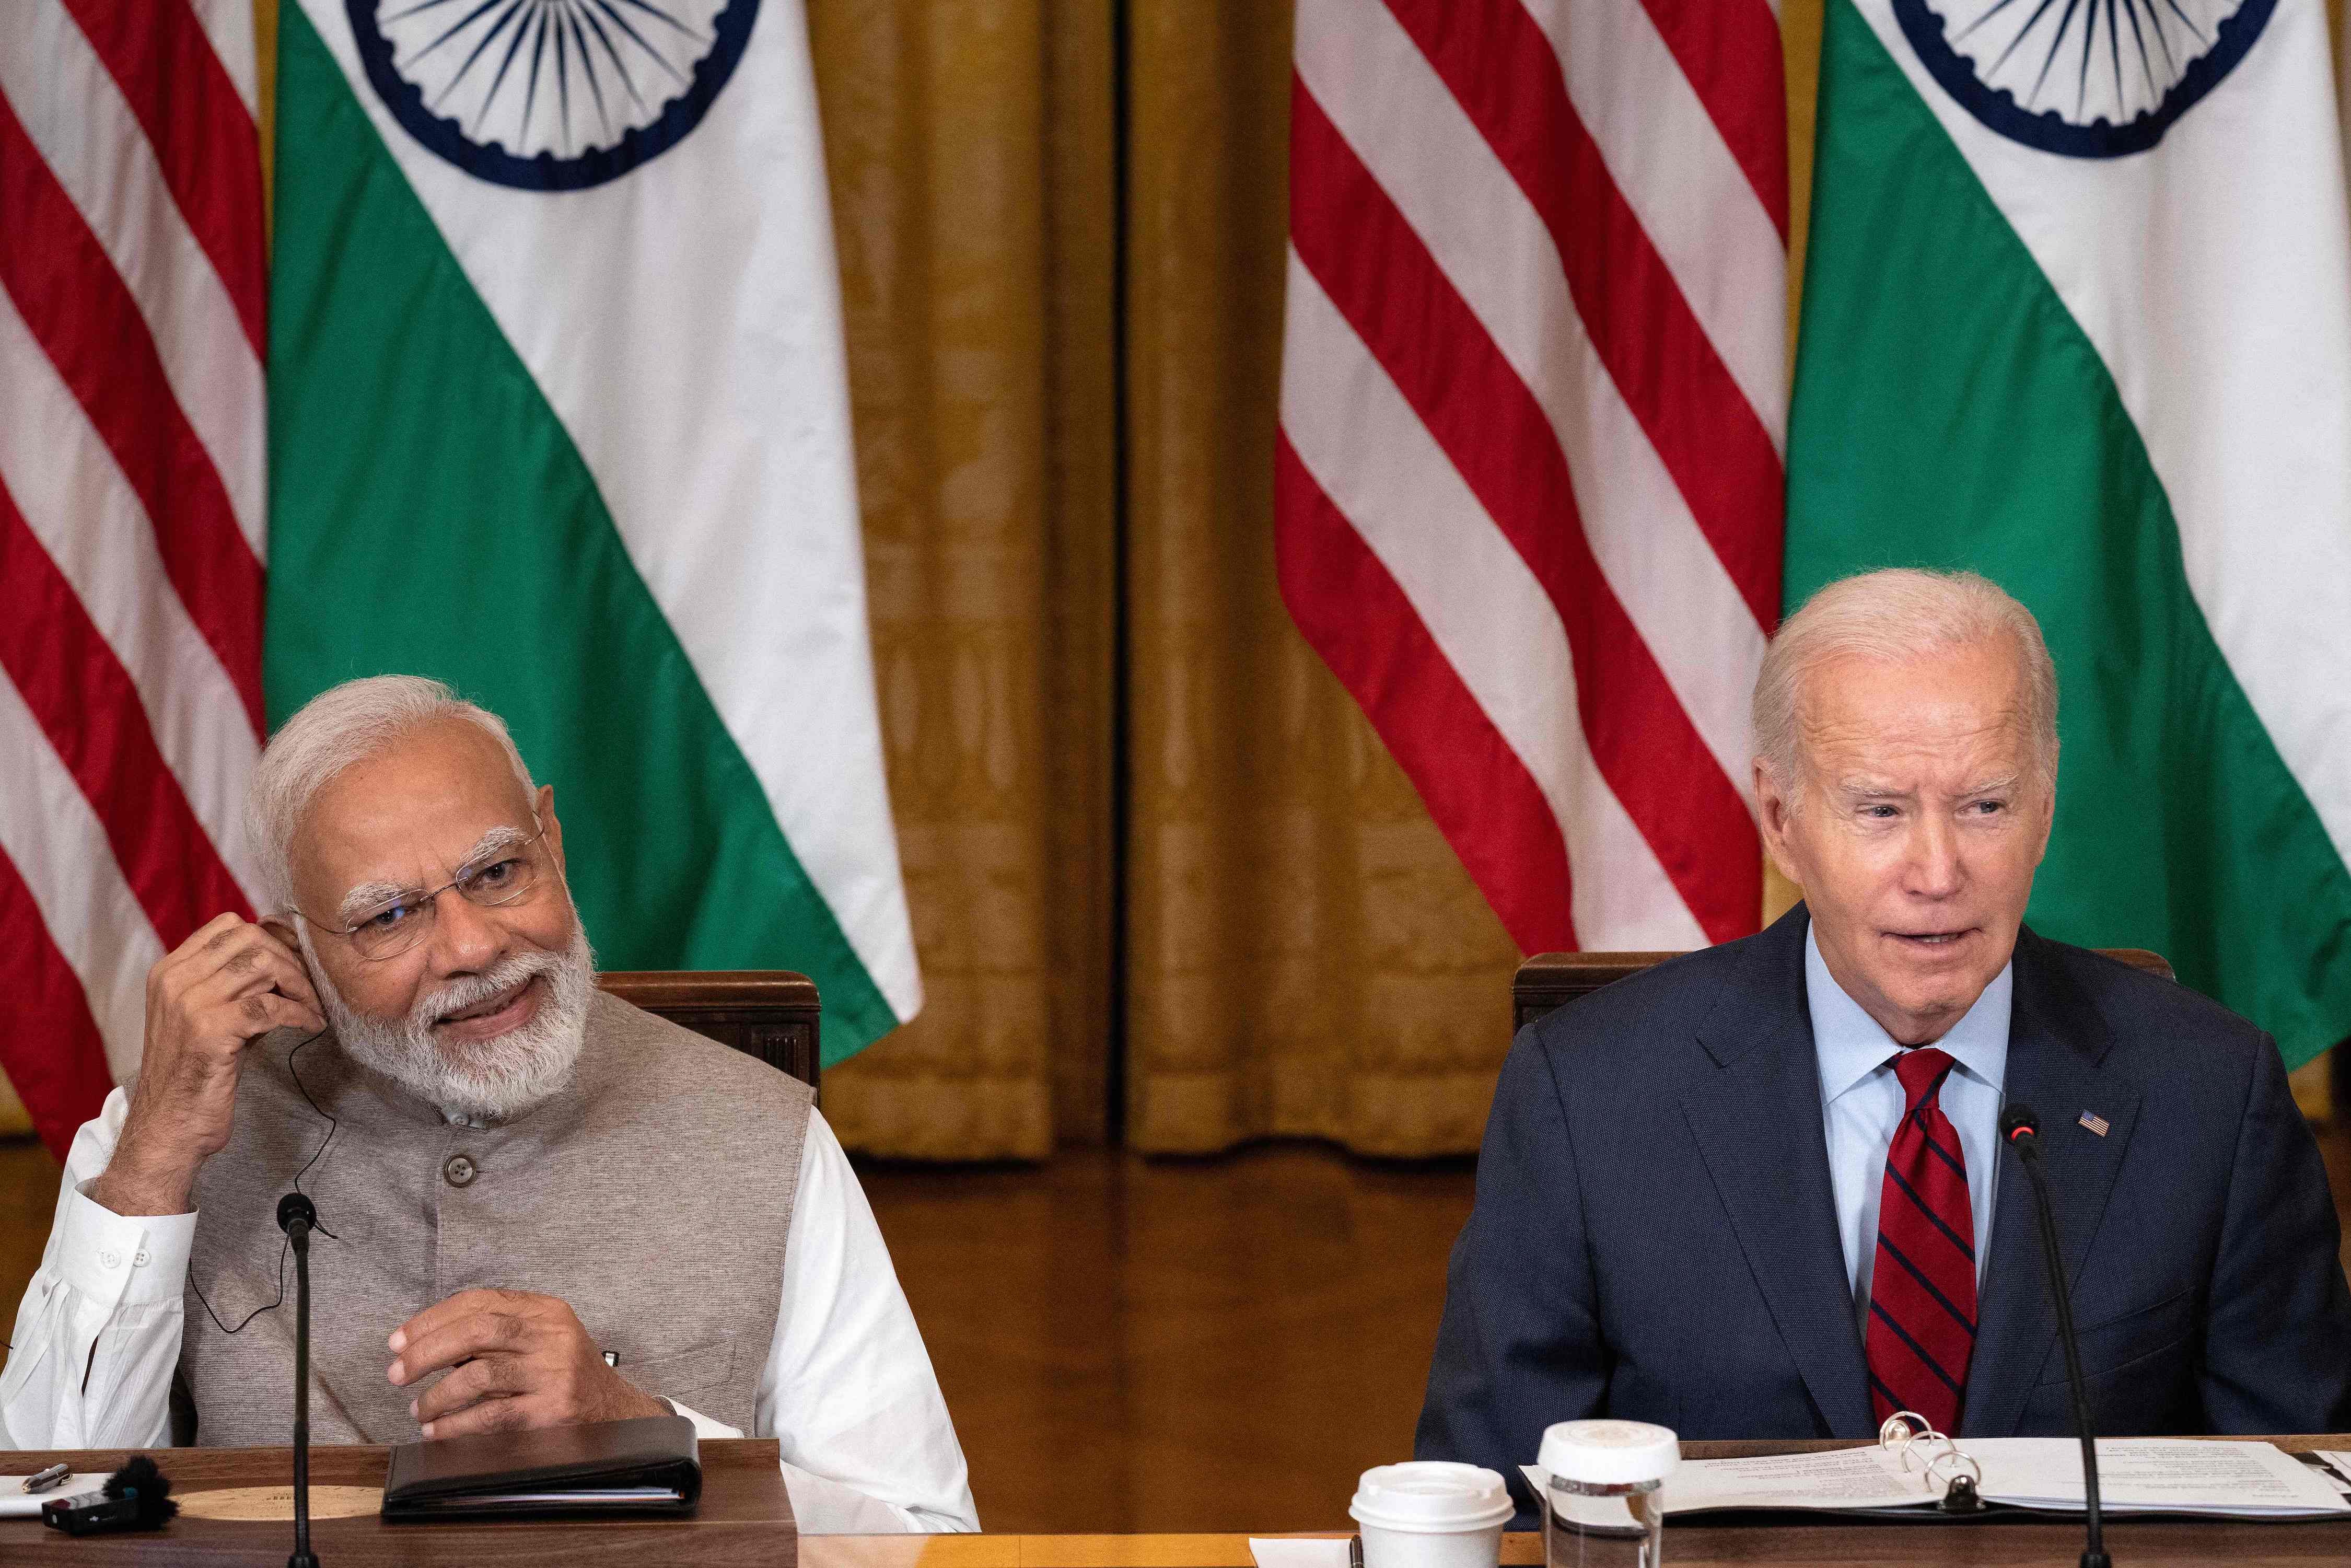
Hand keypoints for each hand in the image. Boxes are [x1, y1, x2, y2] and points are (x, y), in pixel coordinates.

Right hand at [89, 914, 324, 1216]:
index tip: (297, 961)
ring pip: (264, 965)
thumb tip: (289, 954)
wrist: (168, 1128)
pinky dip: (301, 1014)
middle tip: (311, 990)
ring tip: (313, 1009)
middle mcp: (174, 980)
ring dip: (301, 986)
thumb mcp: (209, 1016)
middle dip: (292, 961)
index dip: (272, 937)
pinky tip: (311, 1026)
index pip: (229, 925)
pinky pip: (271, 1006)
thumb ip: (237, 983)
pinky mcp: (210, 1031)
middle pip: (252, 939)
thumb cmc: (198, 1073)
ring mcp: (189, 1003)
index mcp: (168, 971)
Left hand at [388, 1289, 668, 1437]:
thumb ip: (498, 1332)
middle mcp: (552, 1335)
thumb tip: (428, 1341)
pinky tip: (438, 1430)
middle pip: (477, 1331)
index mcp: (545, 1310)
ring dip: (438, 1395)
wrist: (615, 1412)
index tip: (399, 1340)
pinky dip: (456, 1424)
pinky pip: (492, 1415)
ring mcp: (554, 1372)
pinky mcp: (552, 1410)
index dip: (432, 1319)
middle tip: (397, 1373)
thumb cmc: (564, 1374)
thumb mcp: (541, 1338)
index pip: (479, 1301)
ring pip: (480, 1374)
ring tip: (418, 1408)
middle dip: (427, 1351)